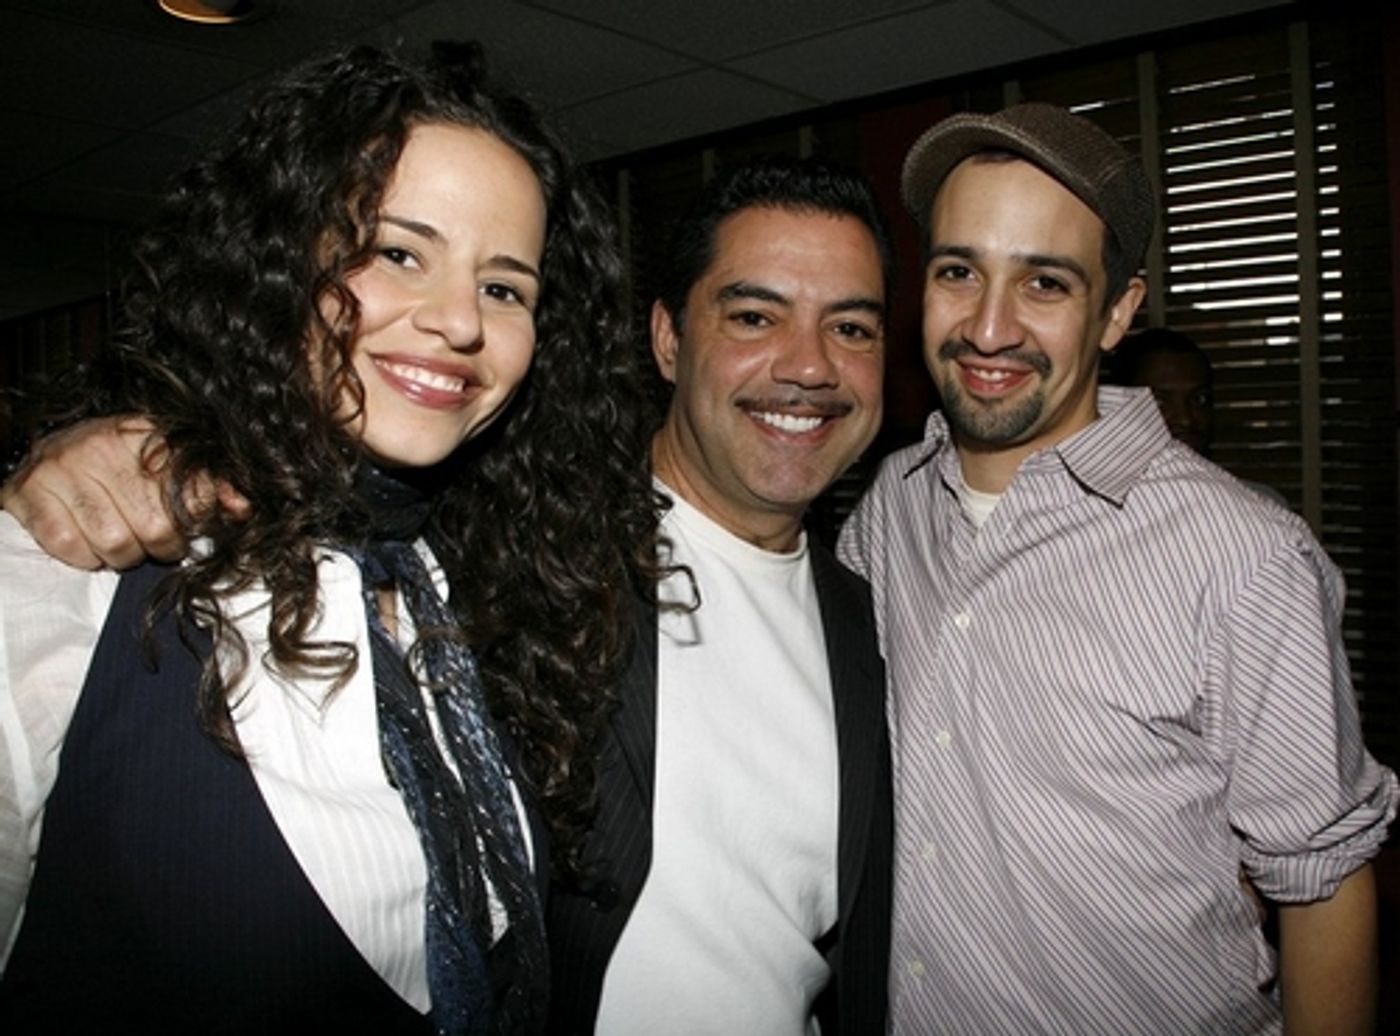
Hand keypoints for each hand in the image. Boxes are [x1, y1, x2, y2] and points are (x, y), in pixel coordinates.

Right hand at [0, 416, 247, 569]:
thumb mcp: (162, 461)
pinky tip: (89, 541)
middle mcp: (103, 446)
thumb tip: (244, 507)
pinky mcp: (30, 494)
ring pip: (116, 543)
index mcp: (145, 433)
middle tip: (153, 537)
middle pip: (157, 526)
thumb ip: (209, 483)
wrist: (44, 454)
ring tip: (121, 539)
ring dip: (124, 554)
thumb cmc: (114, 465)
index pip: (193, 488)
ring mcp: (63, 468)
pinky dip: (86, 557)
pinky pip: (72, 549)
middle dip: (161, 544)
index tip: (194, 525)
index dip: (198, 517)